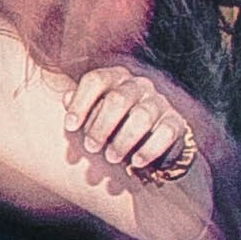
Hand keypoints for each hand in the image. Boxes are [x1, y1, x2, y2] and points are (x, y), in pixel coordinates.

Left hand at [67, 63, 202, 184]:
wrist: (151, 140)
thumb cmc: (114, 123)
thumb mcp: (94, 113)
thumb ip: (80, 106)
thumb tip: (65, 97)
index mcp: (115, 77)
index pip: (96, 80)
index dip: (81, 103)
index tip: (70, 127)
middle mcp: (139, 85)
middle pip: (118, 99)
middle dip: (101, 126)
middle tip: (91, 148)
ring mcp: (159, 102)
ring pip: (141, 116)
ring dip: (123, 140)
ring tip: (111, 158)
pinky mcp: (175, 122)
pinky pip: (164, 133)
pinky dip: (149, 149)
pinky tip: (136, 162)